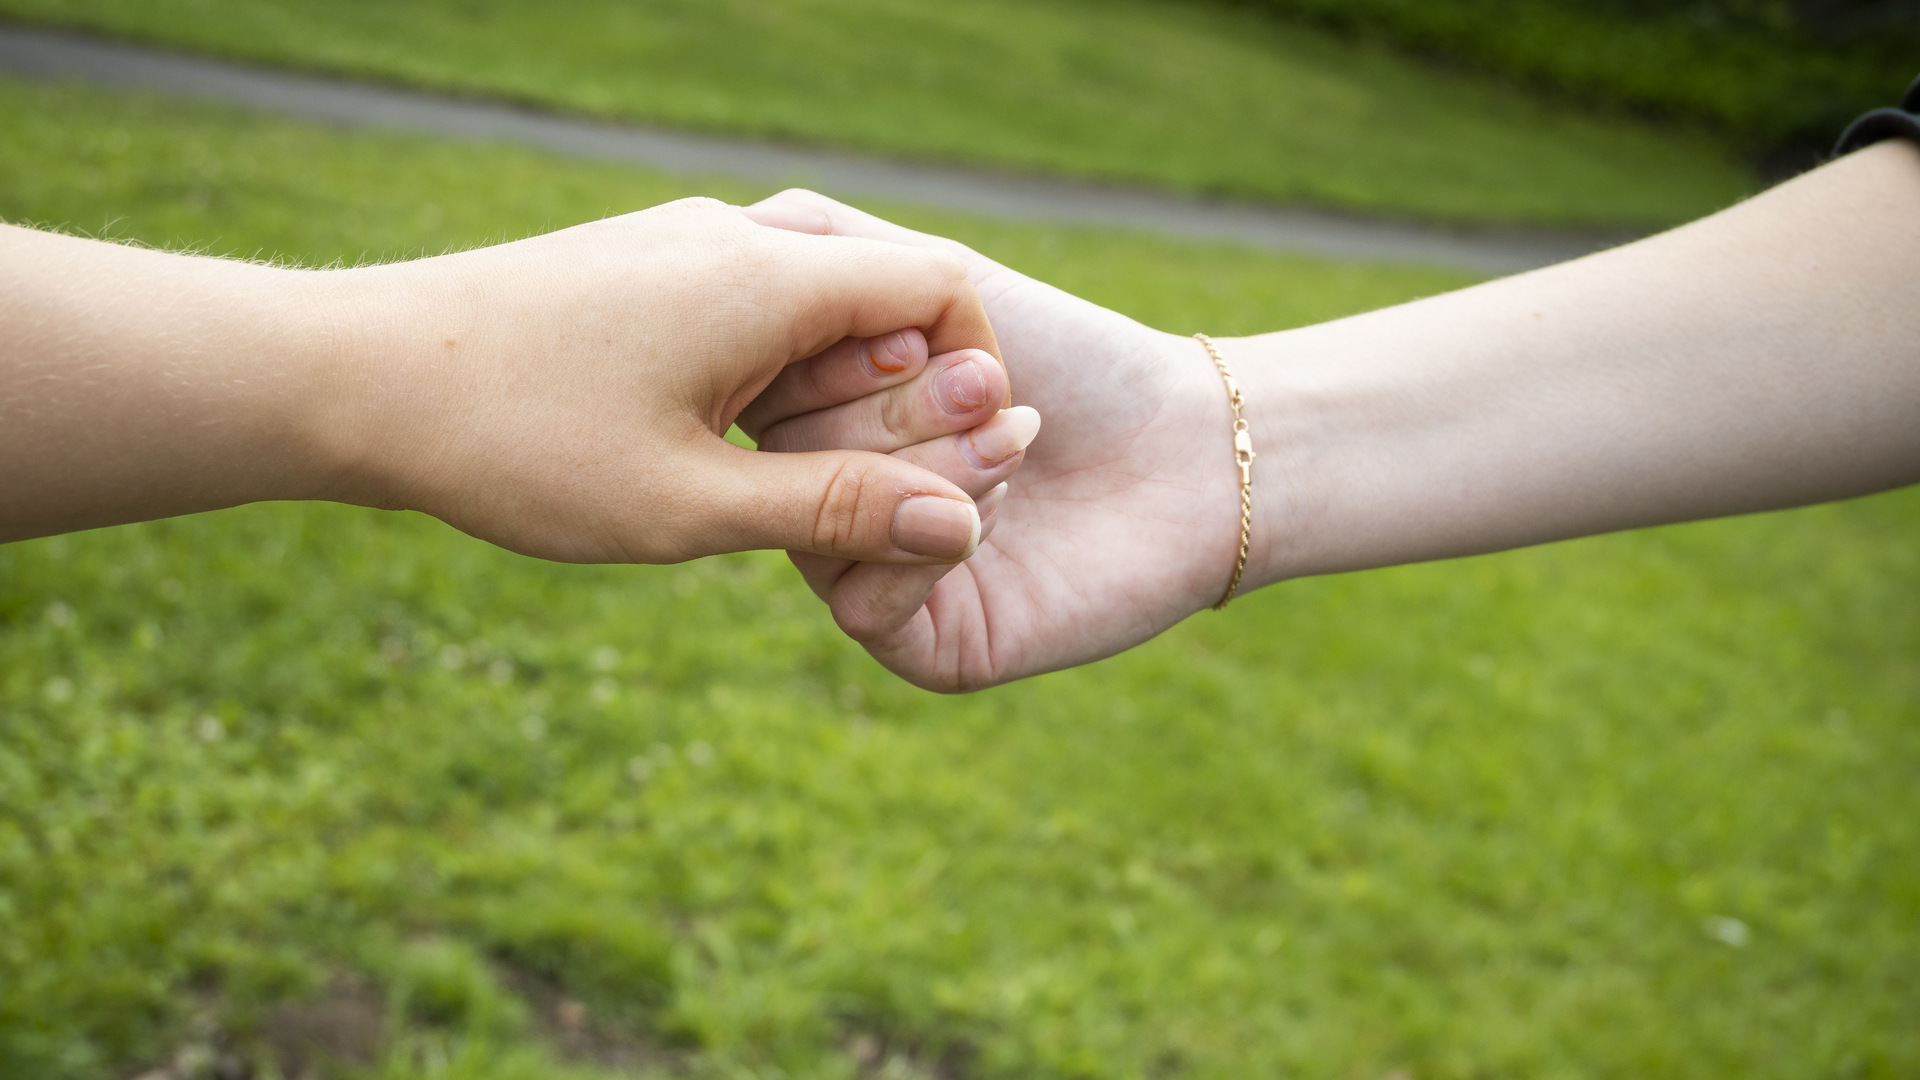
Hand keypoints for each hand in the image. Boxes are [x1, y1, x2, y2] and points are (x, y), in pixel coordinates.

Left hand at [309, 198, 1003, 563]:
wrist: (353, 375)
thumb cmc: (517, 444)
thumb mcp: (688, 504)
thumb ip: (835, 509)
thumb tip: (959, 525)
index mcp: (765, 277)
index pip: (938, 286)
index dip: (975, 373)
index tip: (955, 459)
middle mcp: (733, 233)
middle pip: (881, 290)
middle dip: (903, 391)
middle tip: (868, 487)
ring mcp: (680, 239)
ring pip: (813, 299)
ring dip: (832, 386)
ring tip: (783, 474)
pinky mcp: (638, 262)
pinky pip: (750, 299)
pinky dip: (773, 366)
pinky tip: (719, 437)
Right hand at [741, 190, 1247, 690]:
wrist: (1187, 444)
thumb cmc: (1070, 355)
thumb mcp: (936, 274)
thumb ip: (825, 247)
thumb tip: (719, 241)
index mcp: (819, 423)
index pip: (756, 397)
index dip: (825, 360)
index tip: (916, 329)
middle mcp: (832, 505)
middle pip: (785, 467)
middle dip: (892, 416)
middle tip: (991, 384)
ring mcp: (873, 577)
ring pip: (819, 538)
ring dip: (921, 475)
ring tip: (1015, 438)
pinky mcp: (923, 647)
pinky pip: (860, 608)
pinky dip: (924, 550)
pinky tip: (998, 512)